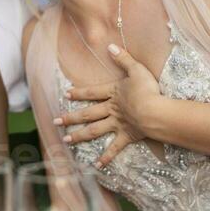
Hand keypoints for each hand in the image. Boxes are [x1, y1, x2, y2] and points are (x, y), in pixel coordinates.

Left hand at [53, 46, 162, 167]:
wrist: (154, 112)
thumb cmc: (147, 89)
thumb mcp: (136, 69)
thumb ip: (123, 58)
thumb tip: (110, 45)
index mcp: (113, 93)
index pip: (92, 92)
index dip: (79, 92)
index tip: (65, 95)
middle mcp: (111, 109)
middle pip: (88, 113)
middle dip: (70, 117)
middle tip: (55, 122)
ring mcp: (117, 124)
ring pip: (94, 131)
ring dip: (79, 136)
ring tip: (66, 141)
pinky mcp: (126, 137)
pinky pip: (114, 148)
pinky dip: (106, 157)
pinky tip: (97, 165)